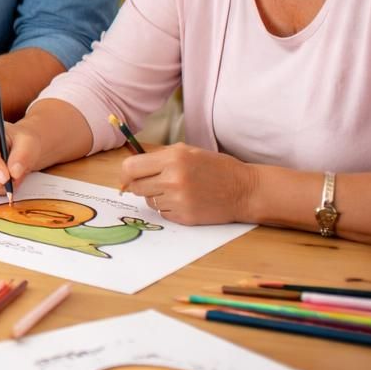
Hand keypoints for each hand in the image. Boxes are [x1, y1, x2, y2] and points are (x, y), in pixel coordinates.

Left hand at [118, 143, 255, 224]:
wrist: (245, 190)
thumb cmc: (215, 168)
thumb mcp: (187, 151)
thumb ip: (158, 158)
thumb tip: (128, 170)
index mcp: (173, 158)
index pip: (130, 168)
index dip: (125, 174)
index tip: (127, 177)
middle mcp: (173, 179)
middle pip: (135, 187)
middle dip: (140, 185)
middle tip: (156, 182)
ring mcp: (178, 200)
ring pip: (148, 201)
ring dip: (155, 196)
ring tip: (176, 190)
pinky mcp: (184, 217)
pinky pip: (162, 213)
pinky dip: (168, 208)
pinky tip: (185, 200)